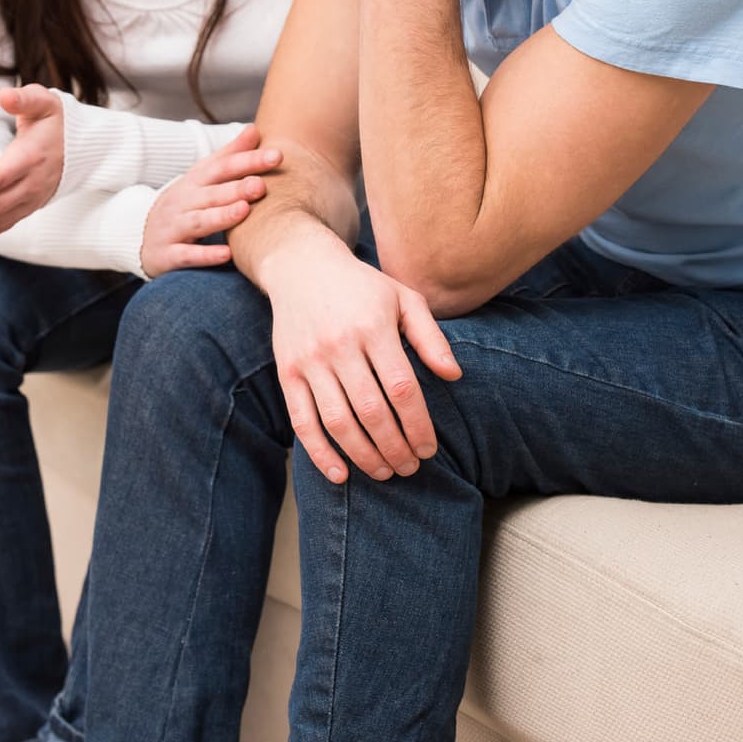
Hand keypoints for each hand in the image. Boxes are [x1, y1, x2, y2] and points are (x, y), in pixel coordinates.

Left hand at [0, 84, 63, 245]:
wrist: (85, 148)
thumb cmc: (57, 120)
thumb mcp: (44, 102)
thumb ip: (24, 98)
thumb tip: (5, 96)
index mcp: (31, 156)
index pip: (1, 176)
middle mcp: (32, 183)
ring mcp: (31, 199)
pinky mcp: (28, 208)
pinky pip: (2, 224)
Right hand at [140, 125, 281, 277]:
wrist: (139, 234)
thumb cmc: (184, 204)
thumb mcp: (201, 177)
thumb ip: (228, 155)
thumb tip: (254, 129)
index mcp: (195, 181)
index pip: (222, 167)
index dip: (248, 160)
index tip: (277, 155)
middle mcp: (184, 202)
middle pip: (212, 193)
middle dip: (237, 188)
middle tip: (262, 185)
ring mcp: (174, 228)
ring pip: (199, 221)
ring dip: (222, 216)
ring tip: (245, 210)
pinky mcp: (169, 254)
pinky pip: (187, 254)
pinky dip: (206, 254)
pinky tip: (227, 254)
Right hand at [265, 236, 461, 481]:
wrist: (301, 266)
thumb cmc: (362, 286)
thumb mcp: (403, 298)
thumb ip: (430, 337)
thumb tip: (454, 376)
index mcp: (374, 327)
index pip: (401, 388)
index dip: (418, 425)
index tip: (429, 449)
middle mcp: (339, 345)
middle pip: (371, 411)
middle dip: (395, 447)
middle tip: (410, 468)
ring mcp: (310, 361)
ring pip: (338, 421)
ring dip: (364, 456)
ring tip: (384, 472)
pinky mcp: (288, 373)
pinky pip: (302, 421)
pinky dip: (320, 453)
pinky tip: (341, 475)